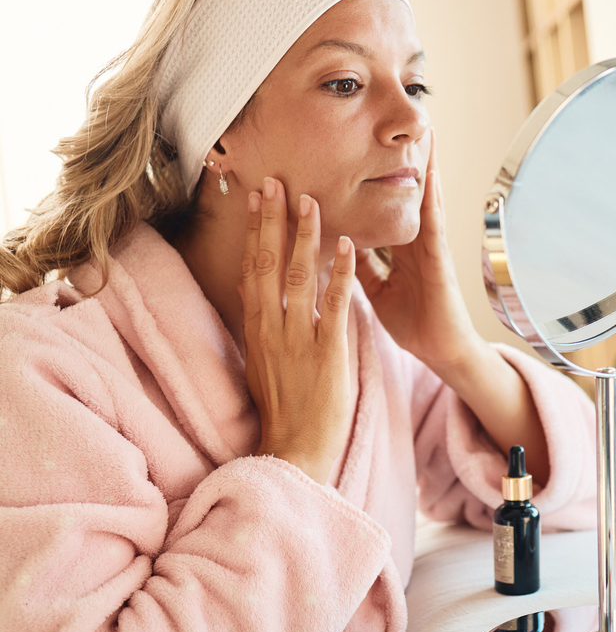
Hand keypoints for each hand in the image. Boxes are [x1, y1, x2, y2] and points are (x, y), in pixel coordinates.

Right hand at [240, 177, 354, 483]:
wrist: (294, 448)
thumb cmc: (280, 406)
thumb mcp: (259, 360)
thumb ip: (258, 320)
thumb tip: (249, 284)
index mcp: (255, 327)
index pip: (251, 268)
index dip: (254, 232)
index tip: (256, 199)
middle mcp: (271, 327)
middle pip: (268, 263)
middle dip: (272, 221)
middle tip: (275, 182)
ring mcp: (297, 338)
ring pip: (299, 276)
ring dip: (305, 236)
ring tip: (310, 201)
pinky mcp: (327, 352)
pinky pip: (334, 305)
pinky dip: (341, 273)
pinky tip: (348, 245)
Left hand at [355, 130, 478, 375]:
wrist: (439, 351)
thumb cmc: (413, 320)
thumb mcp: (376, 288)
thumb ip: (361, 265)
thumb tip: (340, 244)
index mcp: (397, 247)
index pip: (383, 203)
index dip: (374, 176)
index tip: (361, 147)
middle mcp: (415, 240)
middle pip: (407, 190)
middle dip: (403, 157)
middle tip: (402, 118)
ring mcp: (430, 246)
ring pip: (424, 197)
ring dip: (425, 164)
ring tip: (425, 129)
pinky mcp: (440, 259)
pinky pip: (435, 222)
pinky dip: (433, 196)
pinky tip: (432, 172)